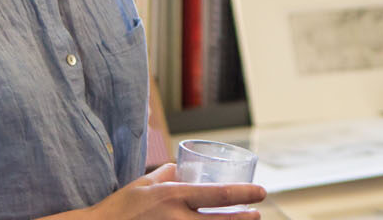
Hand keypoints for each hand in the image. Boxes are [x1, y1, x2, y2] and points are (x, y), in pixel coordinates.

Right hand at [76, 164, 265, 218]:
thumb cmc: (120, 208)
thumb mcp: (144, 184)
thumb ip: (168, 174)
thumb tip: (185, 168)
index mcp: (172, 196)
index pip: (218, 194)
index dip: (244, 193)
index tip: (262, 192)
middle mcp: (176, 219)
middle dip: (245, 219)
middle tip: (257, 214)